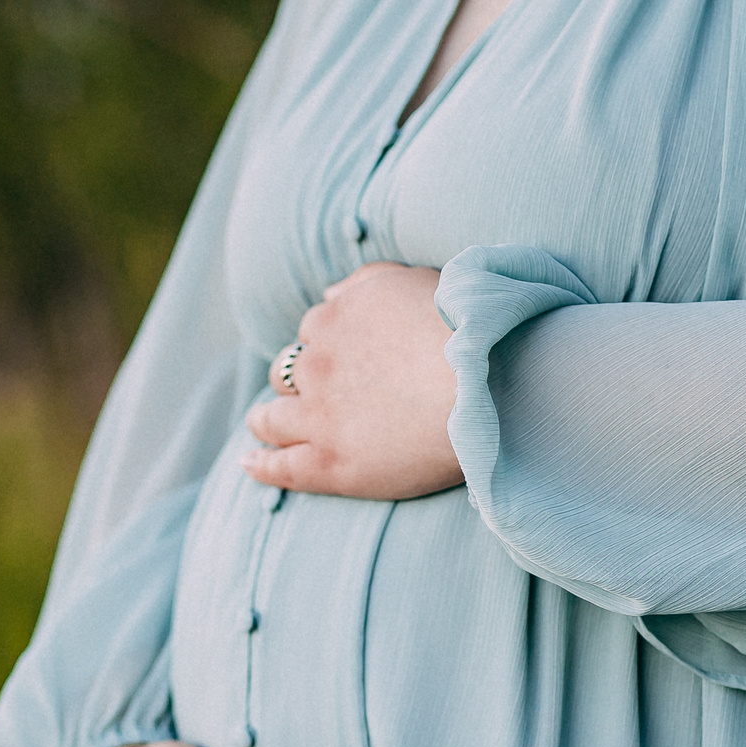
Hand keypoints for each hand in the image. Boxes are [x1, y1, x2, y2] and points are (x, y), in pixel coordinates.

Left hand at [242, 262, 463, 499]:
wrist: (495, 386)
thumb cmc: (474, 332)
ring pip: (272, 416)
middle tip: (315, 394)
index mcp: (341, 315)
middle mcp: (320, 360)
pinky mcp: (329, 462)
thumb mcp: (419, 280)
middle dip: (297, 377)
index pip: (317, 327)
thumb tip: (333, 293)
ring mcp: (319, 414)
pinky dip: (261, 465)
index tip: (344, 359)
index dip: (329, 344)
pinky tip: (250, 464)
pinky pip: (280, 466)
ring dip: (267, 418)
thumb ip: (371, 282)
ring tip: (264, 426)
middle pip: (288, 369)